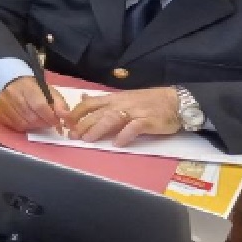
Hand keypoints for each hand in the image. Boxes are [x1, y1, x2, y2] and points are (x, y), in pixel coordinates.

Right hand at [0, 76, 70, 132]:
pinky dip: (24, 127)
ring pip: (23, 124)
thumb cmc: (33, 88)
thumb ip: (60, 104)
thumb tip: (67, 118)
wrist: (10, 81)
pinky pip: (14, 126)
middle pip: (31, 117)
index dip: (50, 117)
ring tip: (38, 121)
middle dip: (44, 123)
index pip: (40, 106)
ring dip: (35, 126)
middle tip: (48, 121)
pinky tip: (28, 121)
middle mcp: (13, 94)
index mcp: (27, 86)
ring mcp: (3, 104)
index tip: (57, 122)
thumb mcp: (49, 91)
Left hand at [65, 87, 180, 145]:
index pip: (90, 103)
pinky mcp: (147, 121)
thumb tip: (83, 99)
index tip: (66, 123)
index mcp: (114, 98)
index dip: (76, 113)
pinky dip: (124, 135)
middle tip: (73, 135)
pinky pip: (133, 128)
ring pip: (111, 119)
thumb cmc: (148, 101)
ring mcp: (134, 112)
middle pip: (98, 113)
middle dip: (83, 124)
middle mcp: (121, 104)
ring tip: (88, 140)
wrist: (175, 102)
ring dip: (98, 129)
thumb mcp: (123, 97)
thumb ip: (104, 101)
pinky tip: (117, 144)